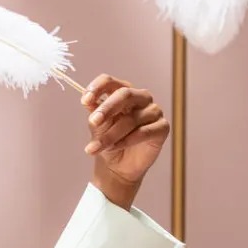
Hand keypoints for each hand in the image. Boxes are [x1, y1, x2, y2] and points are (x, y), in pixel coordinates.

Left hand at [81, 73, 168, 206]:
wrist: (119, 166)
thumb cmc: (109, 140)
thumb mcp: (98, 127)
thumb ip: (95, 113)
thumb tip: (89, 102)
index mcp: (122, 91)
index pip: (110, 81)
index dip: (97, 88)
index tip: (84, 101)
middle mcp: (140, 97)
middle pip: (125, 94)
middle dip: (107, 108)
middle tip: (93, 122)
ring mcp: (154, 111)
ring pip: (131, 118)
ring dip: (111, 134)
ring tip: (96, 147)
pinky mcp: (162, 127)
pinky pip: (144, 132)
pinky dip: (127, 141)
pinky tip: (114, 147)